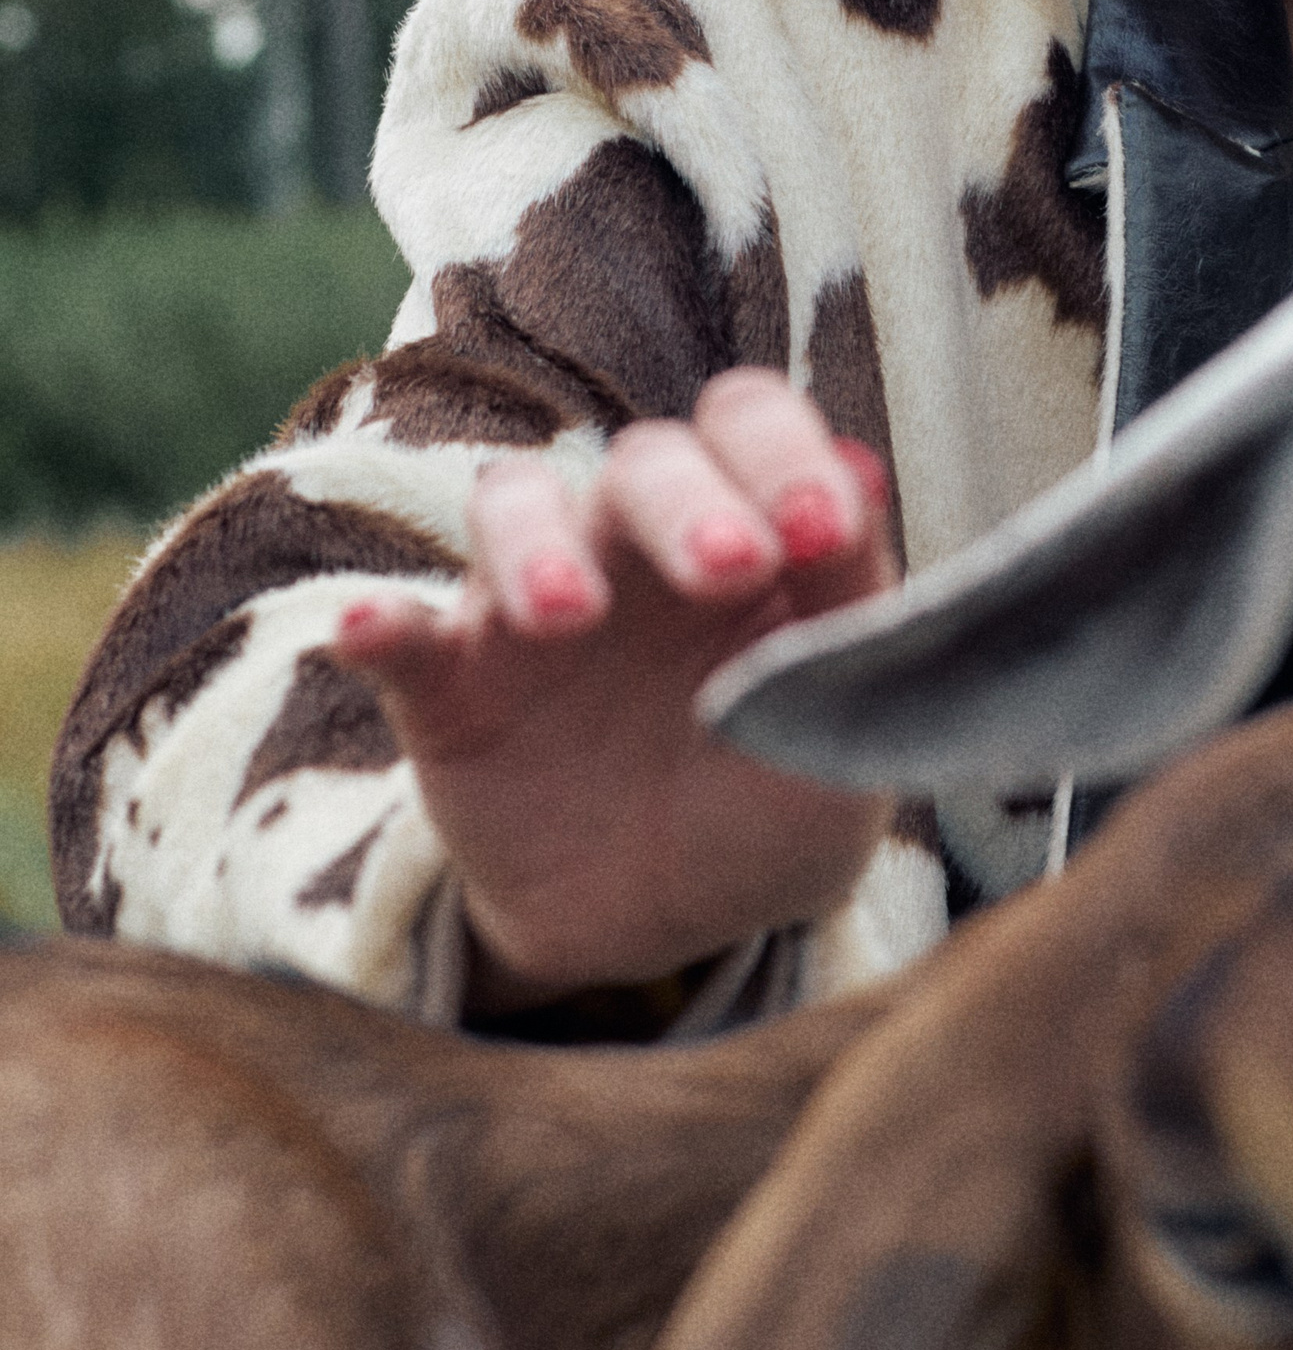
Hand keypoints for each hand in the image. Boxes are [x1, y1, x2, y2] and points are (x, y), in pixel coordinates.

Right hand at [335, 369, 901, 1008]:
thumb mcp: (838, 725)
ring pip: (513, 508)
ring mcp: (536, 607)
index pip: (750, 426)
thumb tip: (865, 469)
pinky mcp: (449, 688)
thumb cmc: (774, 796)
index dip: (785, 456)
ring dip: (536, 546)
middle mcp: (637, 542)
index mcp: (747, 526)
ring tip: (568, 614)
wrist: (672, 923)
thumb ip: (853, 608)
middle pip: (644, 462)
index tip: (824, 533)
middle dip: (686, 504)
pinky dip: (378, 624)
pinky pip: (401, 638)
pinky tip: (369, 628)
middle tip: (731, 568)